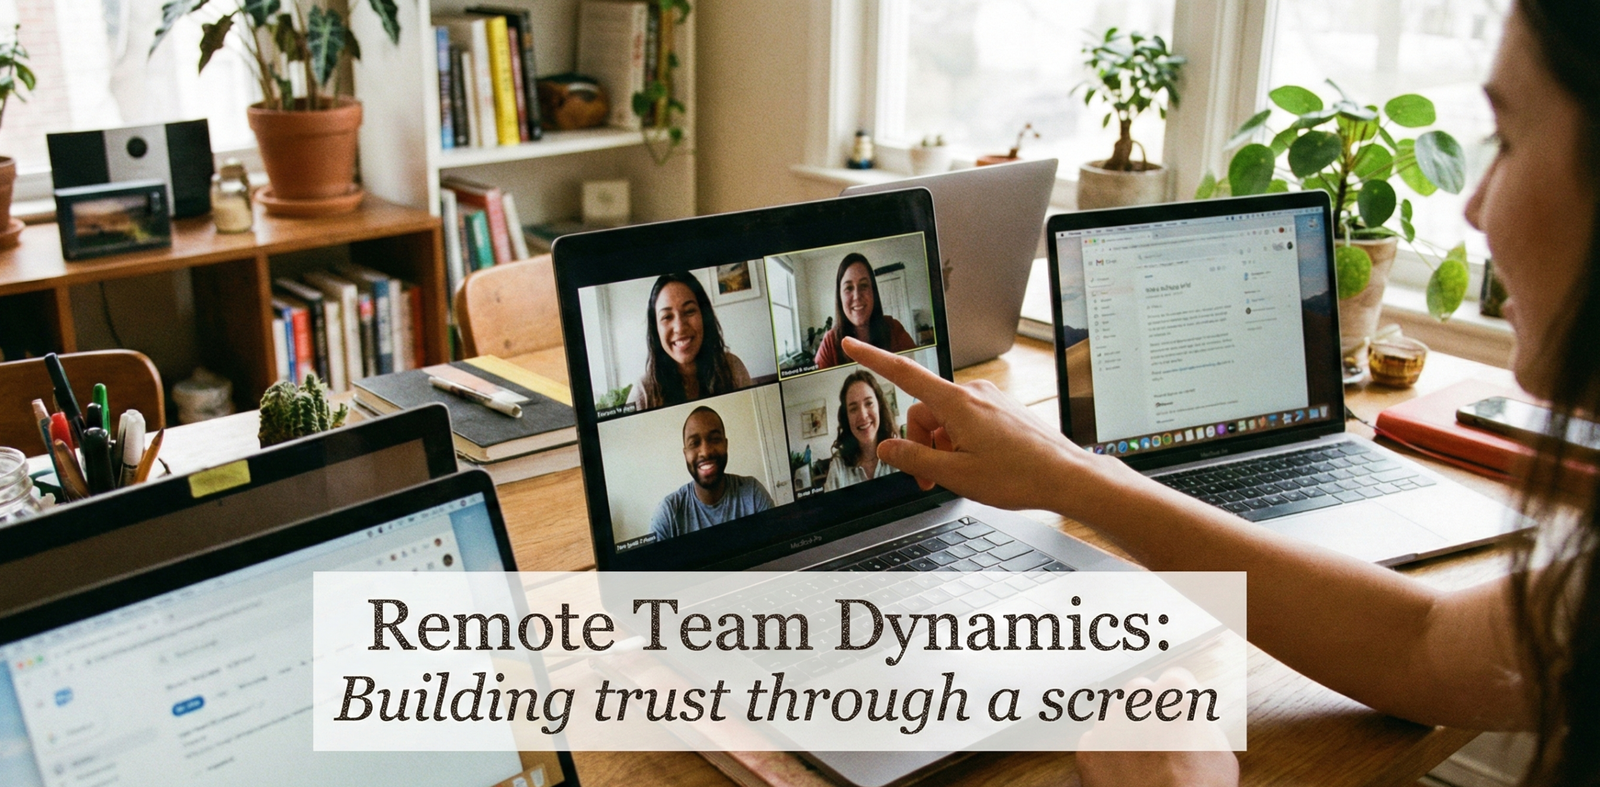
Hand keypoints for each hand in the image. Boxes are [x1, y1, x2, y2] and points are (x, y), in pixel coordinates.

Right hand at [843, 337, 1128, 513]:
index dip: (873, 359)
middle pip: (924, 411)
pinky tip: (979, 466)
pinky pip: (968, 421)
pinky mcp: (1002, 410)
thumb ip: (915, 459)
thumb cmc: (1020, 475)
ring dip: (942, 448)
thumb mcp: (956, 475)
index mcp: (958, 403)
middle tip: (928, 479)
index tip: (852, 344)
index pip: (904, 374)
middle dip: (920, 444)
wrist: (1067, 476)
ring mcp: (991, 401)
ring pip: (947, 420)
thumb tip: (888, 448)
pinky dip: (961, 443)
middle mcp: (974, 394)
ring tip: (959, 477)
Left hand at [1077, 669, 1239, 786]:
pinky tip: (1123, 771)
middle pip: (1140, 690)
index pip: (1177, 679)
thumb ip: (1203, 724)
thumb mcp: (1220, 754)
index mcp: (1177, 698)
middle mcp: (1139, 703)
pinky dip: (1106, 753)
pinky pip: (1096, 741)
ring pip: (1114, 714)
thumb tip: (1196, 716)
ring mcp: (1110, 725)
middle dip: (1148, 706)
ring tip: (1141, 757)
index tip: (1180, 708)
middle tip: (1158, 733)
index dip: (1180, 696)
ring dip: (1126, 728)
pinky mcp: (1090, 749)